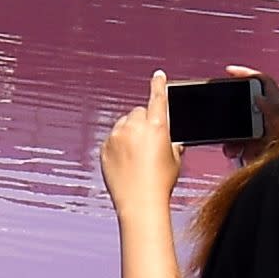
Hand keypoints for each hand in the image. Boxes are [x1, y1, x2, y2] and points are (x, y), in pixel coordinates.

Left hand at [101, 89, 181, 215]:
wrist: (139, 202)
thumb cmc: (160, 181)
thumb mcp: (174, 159)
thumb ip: (172, 142)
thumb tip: (170, 139)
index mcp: (157, 127)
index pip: (158, 99)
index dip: (159, 86)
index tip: (158, 75)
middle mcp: (134, 127)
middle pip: (139, 112)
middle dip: (145, 121)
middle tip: (150, 141)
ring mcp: (116, 137)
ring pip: (124, 124)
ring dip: (130, 132)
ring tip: (137, 156)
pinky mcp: (104, 147)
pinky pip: (112, 139)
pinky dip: (118, 145)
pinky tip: (126, 162)